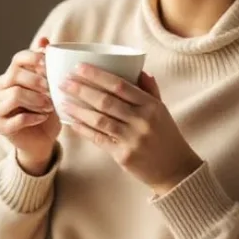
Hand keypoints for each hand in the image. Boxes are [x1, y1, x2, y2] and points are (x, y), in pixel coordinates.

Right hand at [0, 37, 60, 175]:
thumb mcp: (50, 87)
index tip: (49, 66)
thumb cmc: (46, 110)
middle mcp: (0, 89)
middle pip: (15, 75)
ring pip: (14, 95)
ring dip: (36, 100)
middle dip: (36, 81)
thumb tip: (44, 40)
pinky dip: (33, 117)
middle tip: (52, 90)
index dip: (34, 59)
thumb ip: (45, 65)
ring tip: (50, 106)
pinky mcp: (0, 126)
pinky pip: (17, 119)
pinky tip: (43, 117)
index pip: (18, 59)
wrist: (43, 140)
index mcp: (11, 75)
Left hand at [59, 64, 201, 194]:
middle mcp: (142, 120)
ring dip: (78, 109)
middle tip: (63, 82)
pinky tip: (71, 122)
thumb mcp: (162, 110)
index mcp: (151, 105)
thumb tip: (139, 70)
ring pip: (99, 120)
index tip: (79, 67)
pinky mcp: (124, 156)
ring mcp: (132, 139)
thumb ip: (150, 90)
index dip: (97, 75)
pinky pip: (99, 139)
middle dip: (81, 90)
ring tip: (62, 101)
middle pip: (105, 101)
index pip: (120, 85)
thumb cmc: (166, 136)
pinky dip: (83, 129)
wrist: (176, 170)